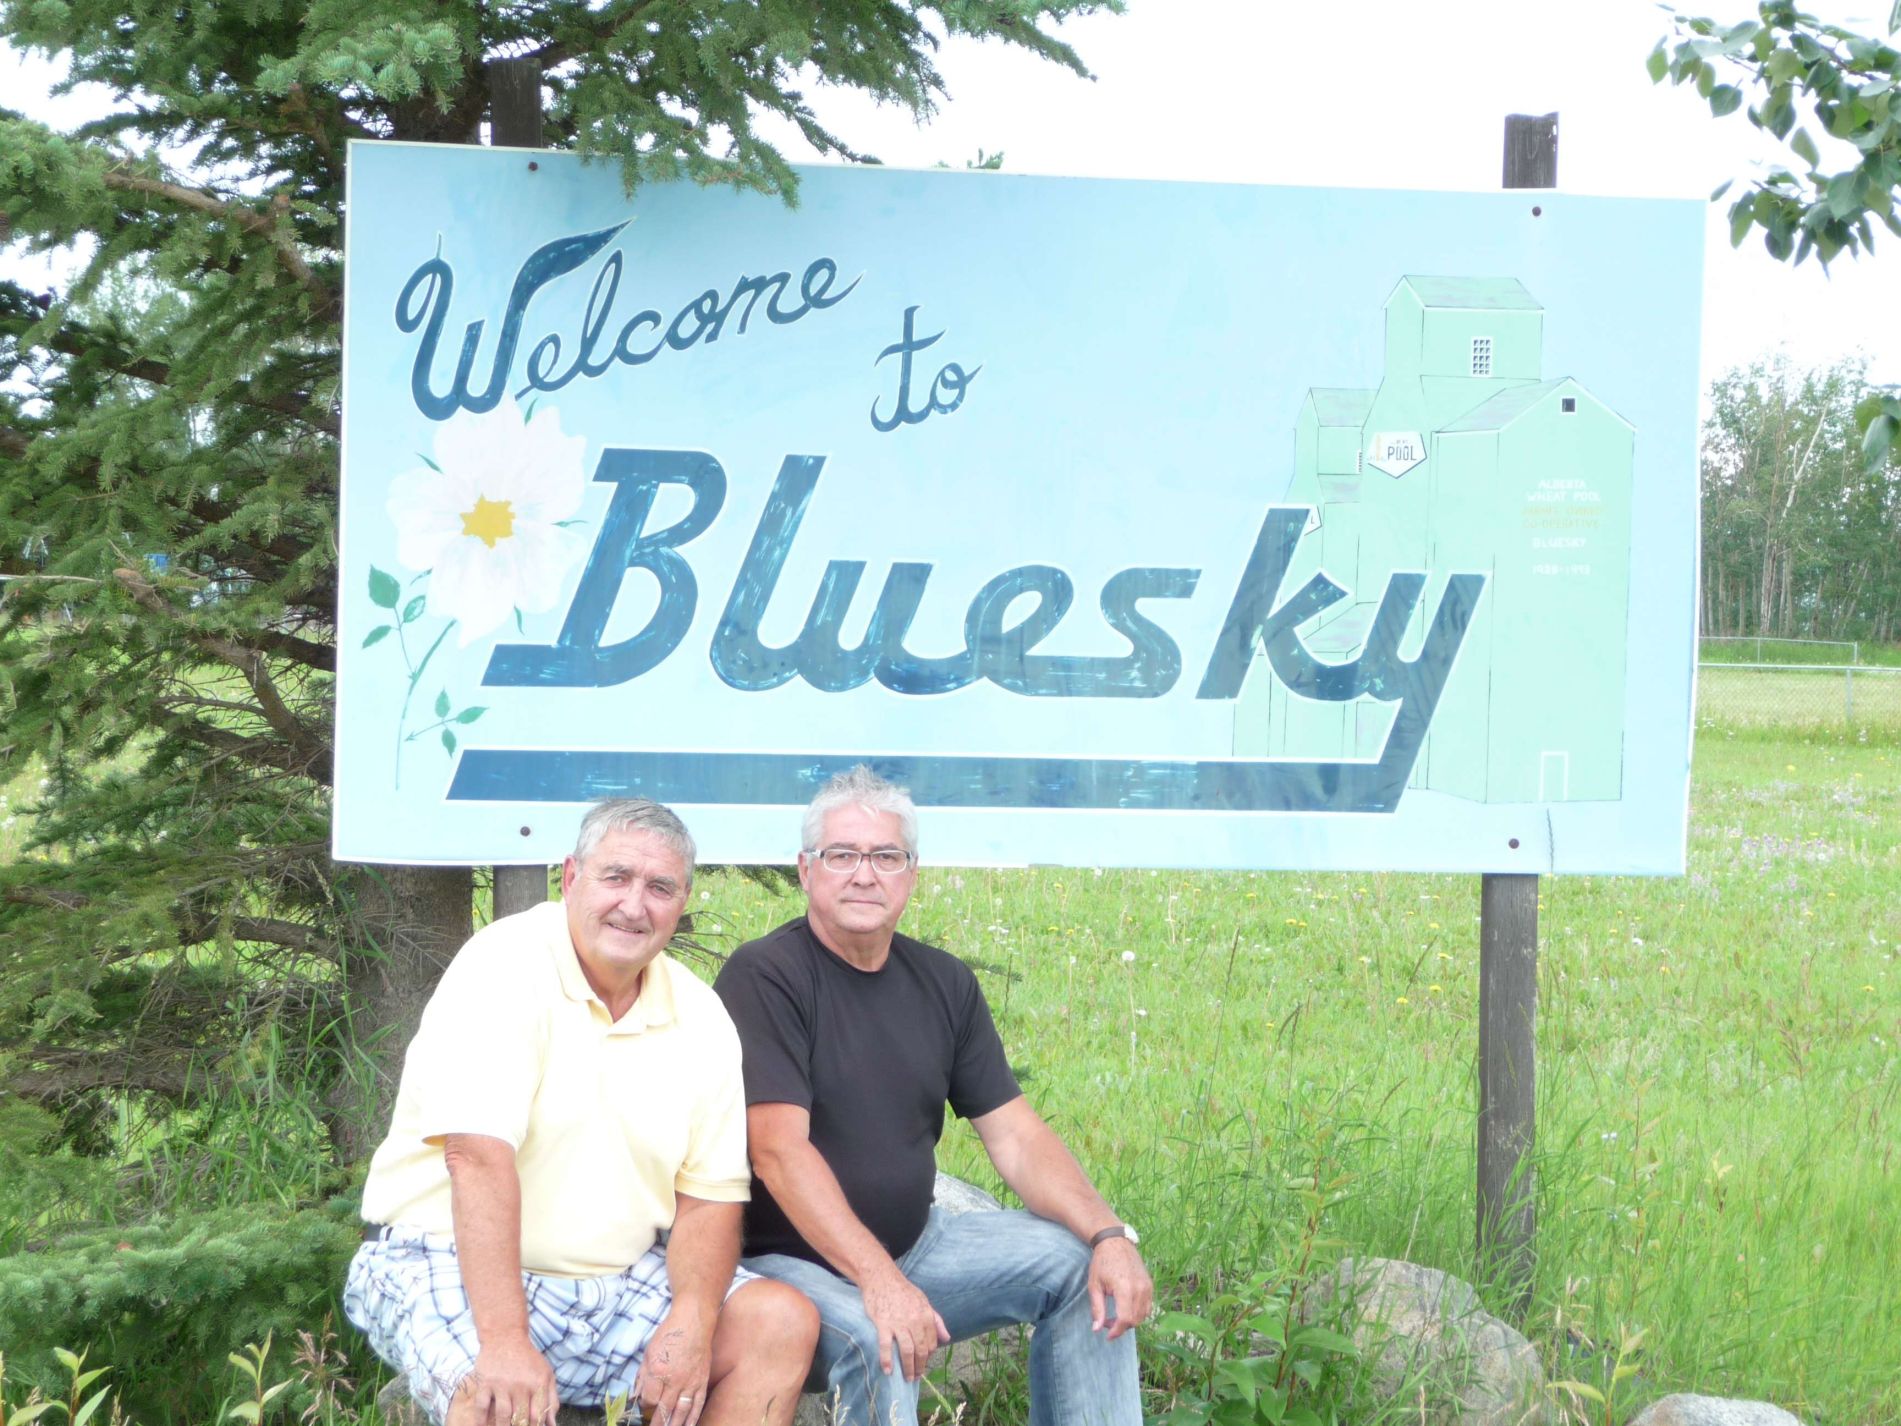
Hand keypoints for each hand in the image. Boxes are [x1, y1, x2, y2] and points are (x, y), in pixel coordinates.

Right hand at [455, 1335, 558, 1425]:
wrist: (505, 1336)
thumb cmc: (528, 1359)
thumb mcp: (546, 1374)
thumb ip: (551, 1399)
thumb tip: (552, 1424)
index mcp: (538, 1383)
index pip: (538, 1415)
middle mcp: (521, 1385)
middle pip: (521, 1418)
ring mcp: (502, 1384)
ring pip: (503, 1416)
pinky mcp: (485, 1383)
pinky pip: (482, 1406)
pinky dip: (481, 1420)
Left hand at [634, 1306, 714, 1425]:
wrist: (694, 1321)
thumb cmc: (669, 1334)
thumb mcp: (649, 1352)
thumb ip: (642, 1377)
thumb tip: (635, 1396)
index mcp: (659, 1371)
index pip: (649, 1399)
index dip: (644, 1405)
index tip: (643, 1405)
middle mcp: (675, 1380)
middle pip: (664, 1410)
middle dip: (657, 1423)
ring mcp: (691, 1382)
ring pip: (682, 1412)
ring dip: (673, 1425)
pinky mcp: (702, 1381)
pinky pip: (698, 1404)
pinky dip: (693, 1418)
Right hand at [860, 1265, 949, 1381]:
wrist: (881, 1277)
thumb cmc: (902, 1290)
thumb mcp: (924, 1302)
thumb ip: (936, 1321)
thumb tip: (947, 1338)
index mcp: (926, 1315)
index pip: (931, 1343)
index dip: (928, 1356)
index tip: (922, 1363)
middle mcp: (915, 1320)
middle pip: (921, 1350)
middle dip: (920, 1367)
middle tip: (915, 1377)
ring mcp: (898, 1323)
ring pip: (907, 1351)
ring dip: (908, 1368)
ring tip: (907, 1378)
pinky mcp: (883, 1324)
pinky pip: (886, 1346)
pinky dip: (887, 1360)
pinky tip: (888, 1370)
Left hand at [1088, 1237, 1152, 1340]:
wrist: (1115, 1242)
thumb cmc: (1101, 1262)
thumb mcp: (1094, 1285)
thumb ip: (1097, 1308)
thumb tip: (1096, 1329)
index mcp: (1125, 1288)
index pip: (1125, 1319)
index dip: (1116, 1331)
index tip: (1107, 1335)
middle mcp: (1140, 1289)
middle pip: (1135, 1320)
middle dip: (1121, 1326)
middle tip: (1106, 1322)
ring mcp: (1147, 1287)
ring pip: (1143, 1315)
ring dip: (1130, 1321)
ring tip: (1115, 1315)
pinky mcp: (1150, 1285)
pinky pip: (1148, 1307)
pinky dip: (1138, 1313)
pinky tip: (1125, 1308)